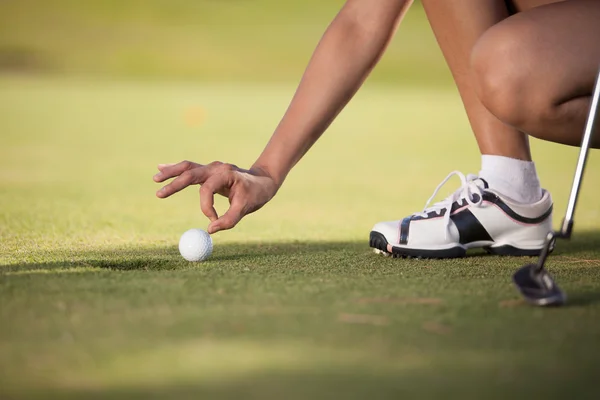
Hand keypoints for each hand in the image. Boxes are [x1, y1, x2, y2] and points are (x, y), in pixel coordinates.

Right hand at [154, 161, 278, 233]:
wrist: (262, 180)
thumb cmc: (255, 194)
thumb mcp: (247, 208)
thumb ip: (229, 219)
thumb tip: (210, 230)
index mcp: (225, 174)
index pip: (207, 190)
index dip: (206, 207)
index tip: (213, 220)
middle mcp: (216, 168)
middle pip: (191, 173)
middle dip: (174, 184)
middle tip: (159, 194)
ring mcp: (211, 168)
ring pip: (187, 167)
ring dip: (171, 172)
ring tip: (156, 178)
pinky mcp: (208, 171)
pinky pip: (189, 169)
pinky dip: (176, 169)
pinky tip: (161, 167)